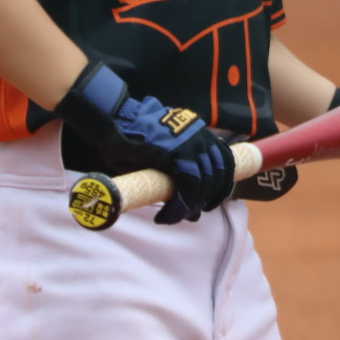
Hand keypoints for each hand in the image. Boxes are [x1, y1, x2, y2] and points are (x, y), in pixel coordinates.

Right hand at [54, 62, 233, 224]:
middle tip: (192, 214)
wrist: (114, 123)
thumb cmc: (136, 139)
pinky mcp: (171, 153)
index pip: (225, 160)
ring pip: (203, 181)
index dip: (222, 186)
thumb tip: (194, 212)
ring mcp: (186, 143)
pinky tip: (166, 215)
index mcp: (199, 133)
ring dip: (191, 205)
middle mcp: (198, 137)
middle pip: (217, 174)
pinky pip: (185, 184)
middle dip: (207, 199)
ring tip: (174, 216)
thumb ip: (181, 175)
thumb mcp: (165, 153)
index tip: (210, 203)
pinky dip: (179, 205)